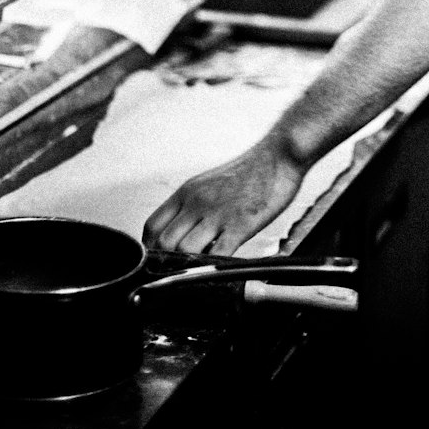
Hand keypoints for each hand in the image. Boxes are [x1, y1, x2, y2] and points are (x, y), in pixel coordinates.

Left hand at [143, 143, 304, 255]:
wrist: (278, 157)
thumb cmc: (249, 172)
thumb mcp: (209, 183)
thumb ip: (192, 206)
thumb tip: (182, 232)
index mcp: (187, 192)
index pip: (152, 225)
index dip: (150, 248)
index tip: (157, 260)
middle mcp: (198, 202)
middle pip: (164, 242)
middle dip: (165, 261)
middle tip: (175, 272)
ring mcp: (218, 214)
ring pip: (184, 249)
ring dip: (187, 265)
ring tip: (196, 271)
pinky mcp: (240, 225)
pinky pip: (219, 253)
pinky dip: (214, 266)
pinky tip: (218, 268)